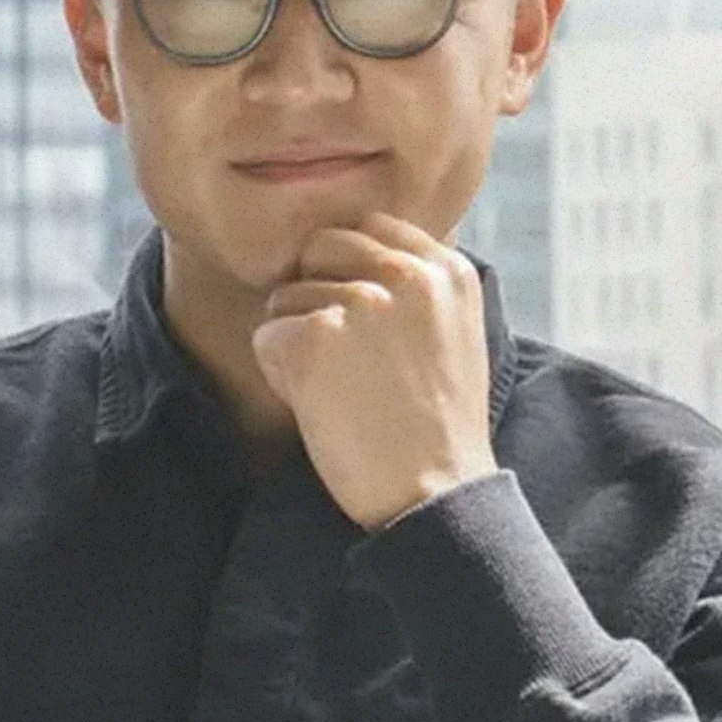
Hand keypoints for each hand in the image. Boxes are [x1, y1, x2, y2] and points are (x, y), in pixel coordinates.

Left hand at [250, 214, 499, 530]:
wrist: (435, 494)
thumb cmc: (438, 428)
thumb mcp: (455, 334)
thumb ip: (418, 286)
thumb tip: (356, 249)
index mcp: (448, 269)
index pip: (370, 227)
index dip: (349, 270)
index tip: (358, 321)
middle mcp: (409, 274)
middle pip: (320, 247)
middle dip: (314, 294)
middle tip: (340, 356)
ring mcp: (363, 303)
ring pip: (287, 295)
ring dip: (297, 342)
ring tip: (343, 391)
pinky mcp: (317, 339)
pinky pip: (266, 336)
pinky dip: (279, 375)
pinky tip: (321, 406)